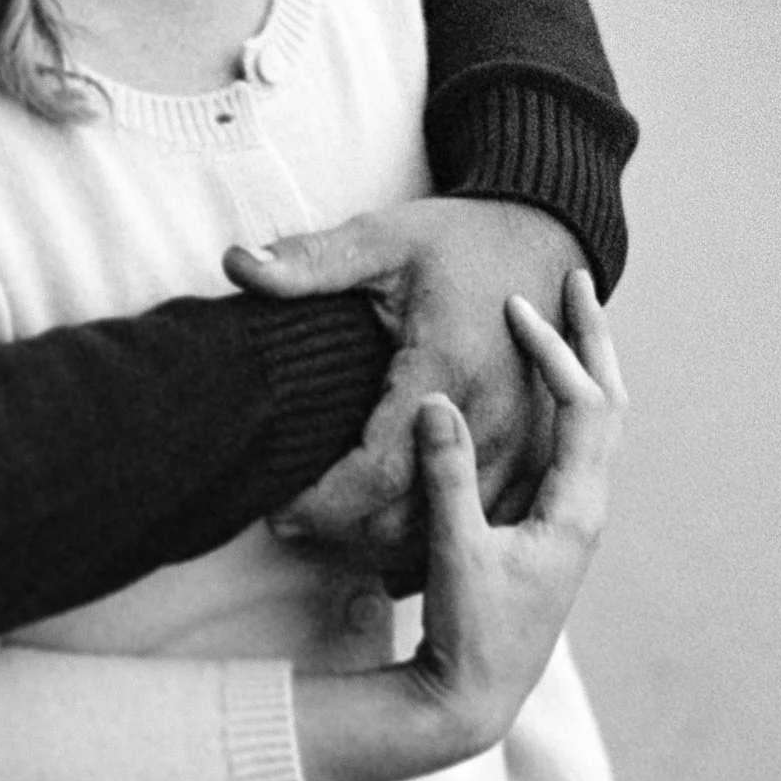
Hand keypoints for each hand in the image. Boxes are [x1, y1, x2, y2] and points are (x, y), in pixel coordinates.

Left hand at [226, 196, 580, 545]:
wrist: (544, 240)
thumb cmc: (458, 243)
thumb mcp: (382, 239)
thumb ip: (311, 260)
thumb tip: (236, 264)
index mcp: (447, 370)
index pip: (376, 472)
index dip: (320, 503)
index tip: (276, 508)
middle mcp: (491, 420)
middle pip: (408, 519)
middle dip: (343, 531)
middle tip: (292, 519)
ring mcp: (521, 446)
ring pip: (445, 533)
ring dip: (385, 540)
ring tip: (332, 524)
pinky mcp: (535, 456)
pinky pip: (482, 524)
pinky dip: (432, 536)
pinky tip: (389, 528)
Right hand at [407, 275, 622, 759]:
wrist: (477, 697)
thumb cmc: (472, 635)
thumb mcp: (455, 554)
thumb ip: (446, 478)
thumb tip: (436, 403)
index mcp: (577, 511)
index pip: (585, 406)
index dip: (557, 351)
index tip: (519, 308)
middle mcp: (587, 509)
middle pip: (610, 403)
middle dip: (594, 340)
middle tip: (577, 280)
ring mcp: (573, 518)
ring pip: (596, 422)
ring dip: (583, 364)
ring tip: (568, 315)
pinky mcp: (551, 528)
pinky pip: (573, 443)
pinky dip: (564, 398)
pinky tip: (539, 385)